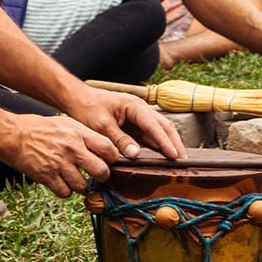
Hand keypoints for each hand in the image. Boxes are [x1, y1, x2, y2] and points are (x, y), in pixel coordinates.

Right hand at [6, 115, 117, 197]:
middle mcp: (71, 148)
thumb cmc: (39, 128)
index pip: (108, 149)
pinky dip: (65, 191)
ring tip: (75, 179)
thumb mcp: (66, 124)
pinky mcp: (47, 176)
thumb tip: (104, 149)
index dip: (112, 158)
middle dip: (102, 176)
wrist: (12, 135)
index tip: (108, 161)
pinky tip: (61, 182)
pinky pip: (65, 192)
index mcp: (78, 133)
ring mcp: (59, 163)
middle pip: (101, 171)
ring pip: (83, 186)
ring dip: (82, 186)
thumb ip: (85, 136)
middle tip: (97, 175)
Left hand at [63, 86, 186, 162]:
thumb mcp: (101, 125)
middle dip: (174, 143)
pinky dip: (157, 146)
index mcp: (135, 106)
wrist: (78, 100)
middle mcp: (141, 110)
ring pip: (159, 131)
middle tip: (183, 161)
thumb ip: (118, 139)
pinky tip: (162, 158)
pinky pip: (149, 136)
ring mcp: (139, 117)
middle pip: (164, 126)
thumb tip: (135, 154)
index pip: (155, 125)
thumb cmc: (88, 109)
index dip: (166, 142)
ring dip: (168, 145)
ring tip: (177, 162)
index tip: (175, 156)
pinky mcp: (134, 125)